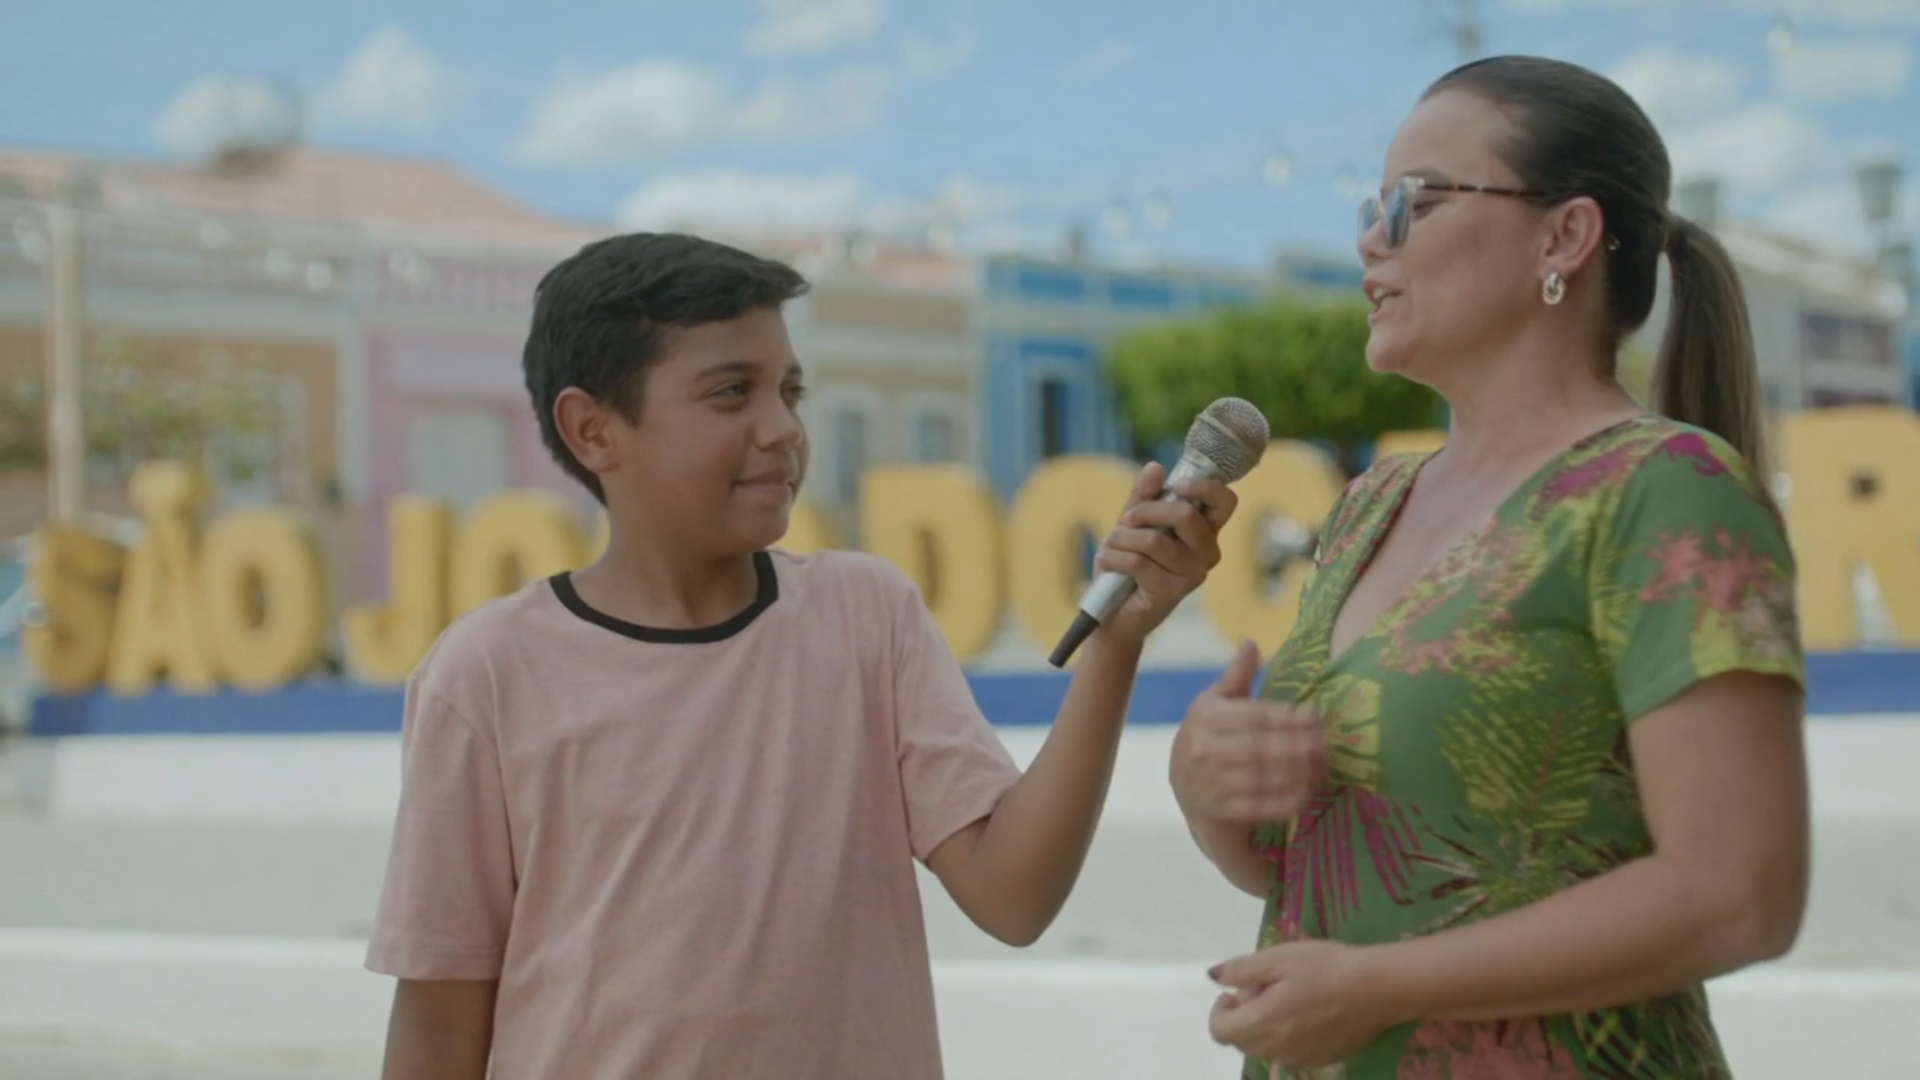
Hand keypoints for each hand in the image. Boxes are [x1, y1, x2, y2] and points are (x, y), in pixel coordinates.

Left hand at [1093, 461, 1235, 644]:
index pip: (1225, 502)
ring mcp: (1192, 576)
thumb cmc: (1126, 565)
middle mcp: (1206, 554)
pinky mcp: (1170, 594)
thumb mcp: (1133, 523)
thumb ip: (1144, 497)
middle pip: (1186, 514)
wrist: (1111, 613)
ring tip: (1112, 547)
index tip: (1176, 485)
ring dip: (1121, 538)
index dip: (1205, 487)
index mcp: (1204, 532)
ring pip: (1153, 539)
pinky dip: (1112, 558)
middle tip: (1127, 521)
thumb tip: (1155, 467)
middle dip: (1146, 511)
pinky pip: (1136, 562)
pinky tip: (1108, 564)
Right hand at [1171, 639, 1324, 824]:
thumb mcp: (1214, 701)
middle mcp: (1203, 749)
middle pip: (1257, 748)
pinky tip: (1305, 793)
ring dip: (1294, 774)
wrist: (1182, 784)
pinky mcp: (1220, 810)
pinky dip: (1283, 802)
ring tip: (1320, 767)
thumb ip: (1236, 675)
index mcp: (1206, 717)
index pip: (1252, 716)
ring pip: (1259, 778)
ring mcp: (1210, 783)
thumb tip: (1250, 641)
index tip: (1314, 717)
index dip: (1286, 717)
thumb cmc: (1207, 735)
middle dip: (1295, 746)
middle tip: (1324, 745)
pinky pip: (1256, 807)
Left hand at [1207, 940, 1397, 1068]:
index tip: (1238, 990)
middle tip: (1267, 987)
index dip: (1220, 1010)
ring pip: (1265, 1048)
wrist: (1379, 989)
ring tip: (1291, 996)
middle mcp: (1275, 1049)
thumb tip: (1214, 977)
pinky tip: (1311, 1011)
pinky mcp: (1321, 1059)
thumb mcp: (1278, 958)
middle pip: (1241, 1041)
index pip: (1219, 1031)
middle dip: (1244, 1015)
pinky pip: (1290, 1052)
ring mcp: (1299, 1058)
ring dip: (1266, 1026)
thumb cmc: (1325, 967)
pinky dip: (1288, 1035)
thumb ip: (1241, 970)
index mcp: (1260, 1023)